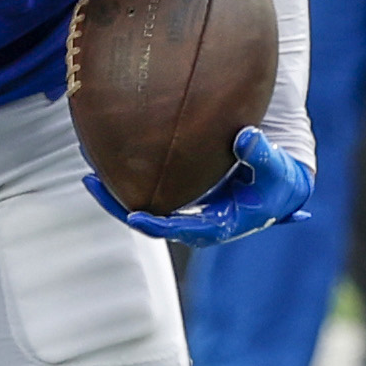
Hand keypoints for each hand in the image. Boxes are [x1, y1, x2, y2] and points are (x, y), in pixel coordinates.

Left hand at [89, 126, 316, 245]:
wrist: (277, 187)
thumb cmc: (276, 179)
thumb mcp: (275, 169)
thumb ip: (261, 154)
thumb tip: (245, 136)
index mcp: (219, 224)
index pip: (181, 229)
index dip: (157, 224)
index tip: (134, 216)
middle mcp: (196, 223)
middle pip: (150, 222)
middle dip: (119, 205)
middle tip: (91, 182)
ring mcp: (185, 212)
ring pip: (143, 208)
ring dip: (115, 194)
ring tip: (88, 172)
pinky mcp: (179, 199)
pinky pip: (148, 195)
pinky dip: (126, 182)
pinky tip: (104, 161)